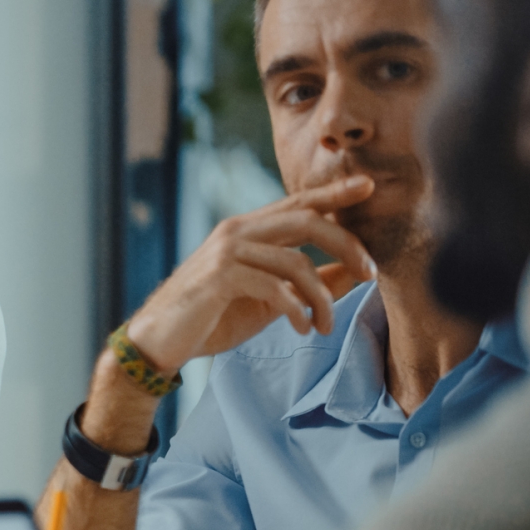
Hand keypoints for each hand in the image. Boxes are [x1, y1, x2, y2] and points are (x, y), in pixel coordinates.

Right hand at [124, 176, 378, 375]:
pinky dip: (297, 310)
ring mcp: (226, 253)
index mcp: (246, 231)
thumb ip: (307, 284)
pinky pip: (275, 288)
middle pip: (306, 220)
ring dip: (322, 298)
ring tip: (325, 326)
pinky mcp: (219, 278)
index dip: (334, 194)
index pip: (298, 204)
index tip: (368, 187)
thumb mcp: (269, 301)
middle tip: (372, 274)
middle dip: (347, 245)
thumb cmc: (211, 319)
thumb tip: (353, 273)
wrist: (158, 342)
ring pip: (296, 262)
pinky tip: (301, 328)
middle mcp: (236, 232)